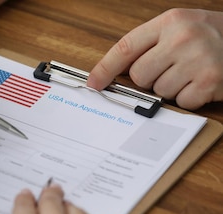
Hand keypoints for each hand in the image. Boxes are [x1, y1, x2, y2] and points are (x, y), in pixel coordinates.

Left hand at [87, 8, 222, 109]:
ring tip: (192, 72)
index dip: (105, 68)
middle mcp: (182, 37)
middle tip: (173, 68)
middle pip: (139, 75)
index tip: (94, 83)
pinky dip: (190, 98)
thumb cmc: (213, 37)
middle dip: (151, 77)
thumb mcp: (181, 28)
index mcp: (171, 21)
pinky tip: (203, 82)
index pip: (126, 47)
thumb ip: (150, 44)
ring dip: (173, 88)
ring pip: (159, 90)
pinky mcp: (209, 81)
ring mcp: (197, 59)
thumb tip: (113, 74)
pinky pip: (181, 102)